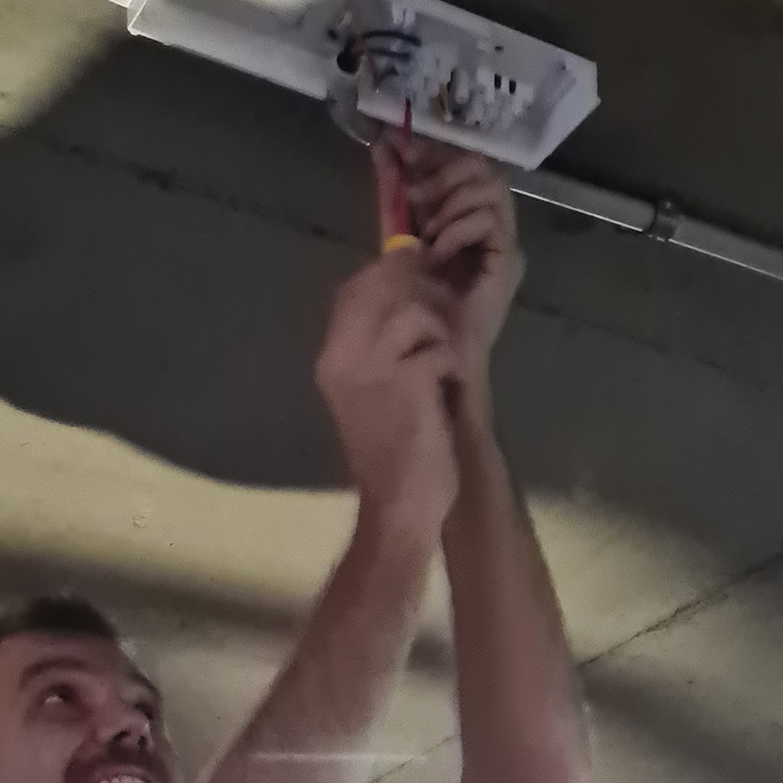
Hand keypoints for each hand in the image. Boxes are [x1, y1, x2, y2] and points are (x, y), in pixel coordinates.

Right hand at [314, 247, 459, 528]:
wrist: (398, 504)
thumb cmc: (389, 451)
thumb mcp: (367, 391)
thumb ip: (373, 343)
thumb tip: (398, 290)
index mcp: (331, 358)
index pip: (354, 288)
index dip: (390, 278)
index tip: (419, 290)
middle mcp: (342, 356)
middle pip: (383, 286)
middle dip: (419, 295)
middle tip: (438, 324)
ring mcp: (372, 367)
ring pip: (414, 311)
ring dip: (439, 333)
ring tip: (442, 364)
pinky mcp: (406, 381)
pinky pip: (438, 346)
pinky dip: (451, 363)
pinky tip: (447, 387)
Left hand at [399, 141, 523, 395]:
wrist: (425, 354)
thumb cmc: (409, 306)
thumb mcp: (394, 238)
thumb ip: (393, 197)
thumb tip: (382, 148)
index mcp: (455, 216)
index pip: (453, 165)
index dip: (430, 151)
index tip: (400, 148)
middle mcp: (482, 223)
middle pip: (477, 165)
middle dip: (441, 171)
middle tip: (414, 194)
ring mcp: (498, 241)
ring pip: (490, 184)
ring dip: (451, 201)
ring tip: (430, 234)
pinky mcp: (507, 259)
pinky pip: (490, 217)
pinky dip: (459, 227)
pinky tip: (440, 251)